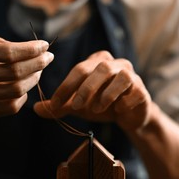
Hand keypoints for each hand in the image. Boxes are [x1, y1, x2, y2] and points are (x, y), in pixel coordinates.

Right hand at [0, 37, 52, 118]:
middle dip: (38, 64)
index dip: (31, 50)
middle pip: (15, 72)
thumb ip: (3, 45)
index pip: (8, 53)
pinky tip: (24, 85)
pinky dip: (24, 95)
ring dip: (34, 79)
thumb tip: (36, 50)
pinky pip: (13, 106)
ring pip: (17, 90)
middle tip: (48, 58)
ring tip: (39, 70)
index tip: (45, 45)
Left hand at [34, 51, 150, 130]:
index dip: (65, 86)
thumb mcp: (79, 106)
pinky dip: (124, 101)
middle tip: (74, 106)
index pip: (79, 69)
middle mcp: (116, 64)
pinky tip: (118, 111)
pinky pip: (135, 92)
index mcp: (98, 62)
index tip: (54, 104)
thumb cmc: (102, 105)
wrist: (128, 116)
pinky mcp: (142, 90)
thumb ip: (60, 106)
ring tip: (95, 109)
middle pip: (100, 69)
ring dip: (106, 94)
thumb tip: (36, 109)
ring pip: (121, 76)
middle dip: (85, 88)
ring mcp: (131, 76)